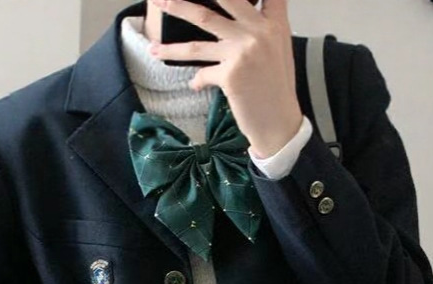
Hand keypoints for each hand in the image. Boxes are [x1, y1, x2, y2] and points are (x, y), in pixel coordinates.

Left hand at [147, 0, 302, 157]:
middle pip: (222, 0)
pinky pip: (203, 74)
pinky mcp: (231, 74)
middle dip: (186, 2)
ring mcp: (243, 51)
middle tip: (161, 0)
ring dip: (172, 45)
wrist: (280, 123)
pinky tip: (195, 85)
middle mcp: (259, 31)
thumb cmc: (276, 87)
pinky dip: (197, 81)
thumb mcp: (278, 48)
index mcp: (274, 22)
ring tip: (152, 46)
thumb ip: (262, 25)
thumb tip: (241, 13)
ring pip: (200, 42)